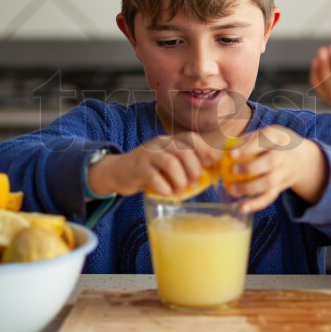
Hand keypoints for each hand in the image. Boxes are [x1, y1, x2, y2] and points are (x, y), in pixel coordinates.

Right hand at [87, 132, 217, 197]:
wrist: (118, 172)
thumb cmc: (150, 170)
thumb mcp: (168, 163)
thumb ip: (185, 165)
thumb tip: (212, 175)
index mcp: (170, 141)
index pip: (191, 138)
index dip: (204, 149)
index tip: (211, 164)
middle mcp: (160, 144)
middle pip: (183, 151)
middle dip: (194, 169)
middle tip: (196, 183)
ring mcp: (148, 155)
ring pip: (170, 163)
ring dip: (180, 179)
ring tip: (182, 191)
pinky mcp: (138, 168)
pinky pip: (154, 177)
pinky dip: (164, 188)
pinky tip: (168, 194)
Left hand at [225, 125, 326, 213]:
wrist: (301, 160)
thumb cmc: (275, 145)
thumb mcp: (267, 134)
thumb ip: (247, 138)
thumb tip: (220, 145)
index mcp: (277, 138)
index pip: (265, 140)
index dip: (248, 147)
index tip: (231, 153)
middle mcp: (283, 155)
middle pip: (269, 162)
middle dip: (250, 168)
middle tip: (233, 170)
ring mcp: (283, 173)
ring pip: (268, 182)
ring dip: (249, 188)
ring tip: (232, 189)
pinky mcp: (281, 187)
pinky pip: (269, 197)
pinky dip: (256, 204)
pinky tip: (242, 208)